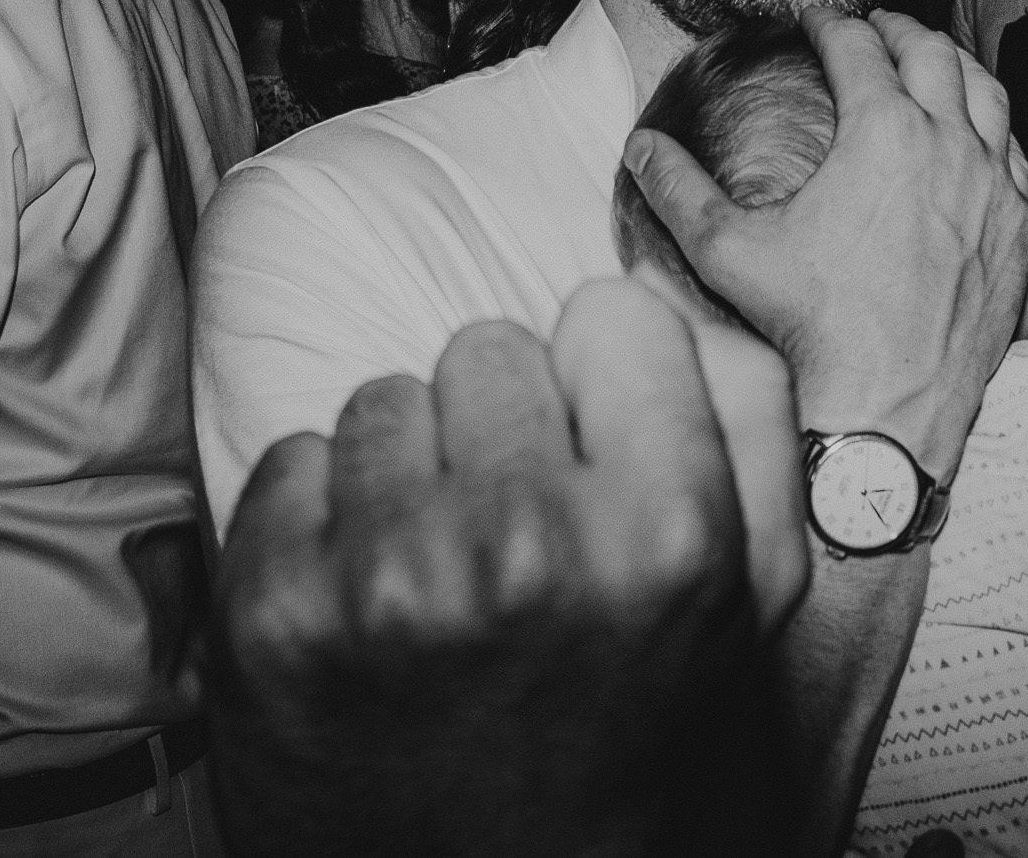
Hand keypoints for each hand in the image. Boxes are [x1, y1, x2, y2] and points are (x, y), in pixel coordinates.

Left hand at [208, 279, 800, 857]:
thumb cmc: (624, 737)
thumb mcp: (752, 597)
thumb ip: (751, 423)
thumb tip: (672, 290)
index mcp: (668, 531)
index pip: (614, 314)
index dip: (608, 380)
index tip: (601, 445)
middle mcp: (531, 543)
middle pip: (492, 344)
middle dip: (506, 424)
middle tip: (520, 530)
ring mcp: (392, 577)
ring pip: (386, 397)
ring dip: (412, 471)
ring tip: (443, 571)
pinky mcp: (275, 613)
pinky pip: (293, 461)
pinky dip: (324, 520)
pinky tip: (369, 600)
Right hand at [623, 8, 1027, 481]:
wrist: (888, 410)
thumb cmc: (811, 332)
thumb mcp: (726, 253)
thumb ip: (677, 190)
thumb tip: (642, 146)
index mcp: (883, 133)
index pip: (858, 48)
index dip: (831, 24)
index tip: (815, 21)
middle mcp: (952, 147)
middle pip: (933, 54)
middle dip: (899, 30)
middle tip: (874, 28)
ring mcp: (996, 189)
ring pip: (988, 96)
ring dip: (955, 68)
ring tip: (930, 65)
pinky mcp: (1020, 232)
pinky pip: (1016, 156)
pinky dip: (993, 130)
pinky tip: (975, 141)